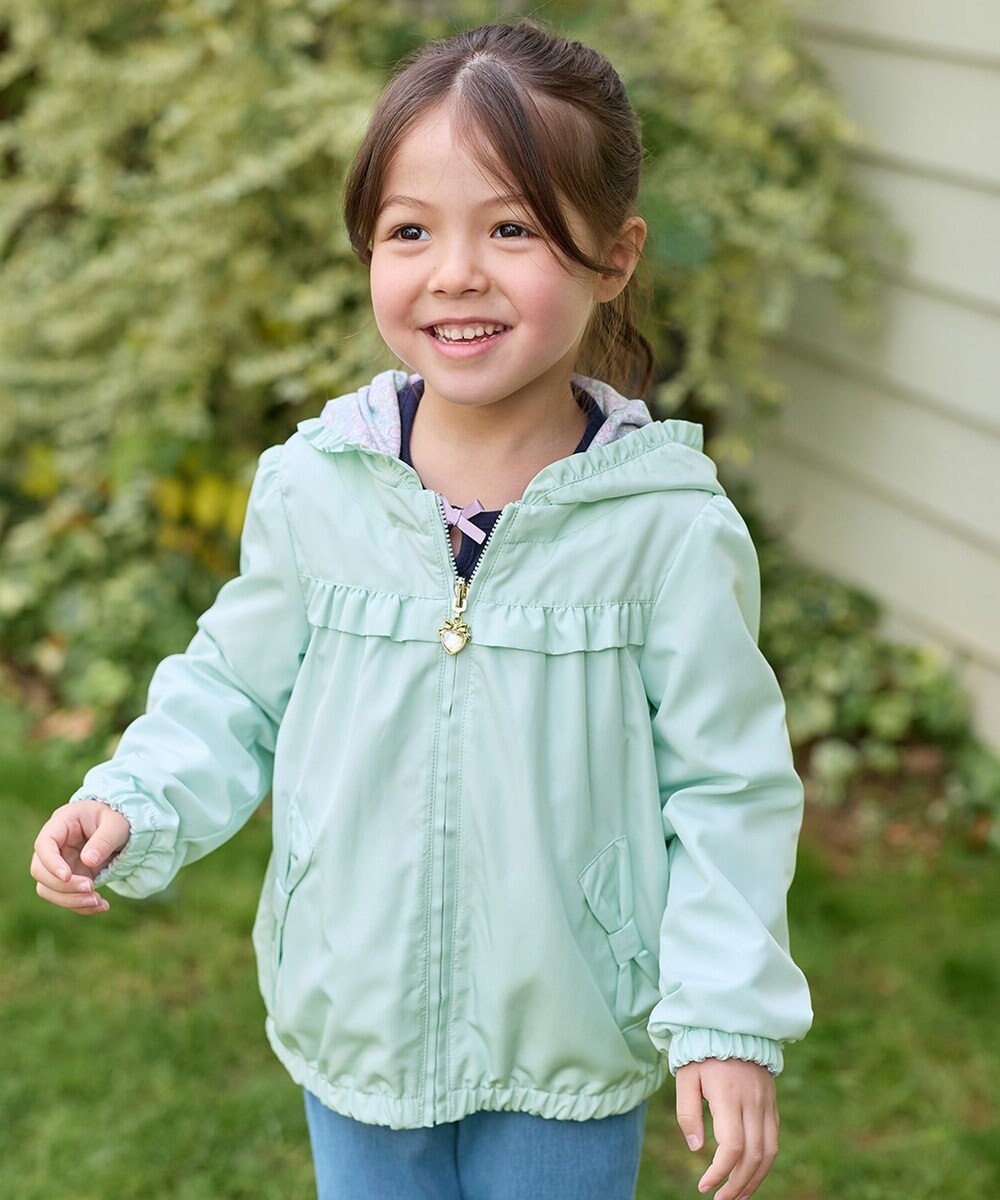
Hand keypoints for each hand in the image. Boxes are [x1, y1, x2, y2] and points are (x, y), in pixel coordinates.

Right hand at [30, 799, 131, 915]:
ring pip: (48, 889)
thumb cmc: (117, 818)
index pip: (44, 845)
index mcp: (62, 823)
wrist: (122, 828)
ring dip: (70, 900)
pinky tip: (102, 905)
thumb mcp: (116, 823)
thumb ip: (104, 840)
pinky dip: (80, 905)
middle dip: (63, 886)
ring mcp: (59, 864)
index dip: (51, 863)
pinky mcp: (69, 879)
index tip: (67, 876)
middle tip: (91, 888)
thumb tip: (88, 861)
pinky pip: (65, 897)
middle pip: (40, 871)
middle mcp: (55, 846)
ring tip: (98, 901)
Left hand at [675, 1057, 778, 1199]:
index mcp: (728, 1096)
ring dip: (754, 1180)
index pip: (732, 1147)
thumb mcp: (686, 1077)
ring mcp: (766, 1103)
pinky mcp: (772, 1104)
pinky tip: (751, 1176)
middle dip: (737, 1185)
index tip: (704, 1186)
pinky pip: (773, 1140)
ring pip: (769, 1153)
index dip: (719, 1172)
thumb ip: (687, 1113)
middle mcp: (753, 1102)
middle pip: (753, 1156)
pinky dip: (764, 1163)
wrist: (731, 1026)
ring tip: (737, 1197)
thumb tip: (696, 1149)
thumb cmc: (701, 1053)